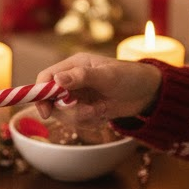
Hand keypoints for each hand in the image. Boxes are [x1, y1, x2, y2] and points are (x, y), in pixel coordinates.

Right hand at [35, 53, 162, 120]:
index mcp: (73, 66)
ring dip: (82, 117)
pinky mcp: (86, 109)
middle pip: (52, 101)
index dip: (40, 95)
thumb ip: (81, 76)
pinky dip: (90, 122)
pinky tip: (104, 113)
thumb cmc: (129, 77)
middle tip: (90, 111)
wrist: (148, 93)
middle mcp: (72, 81)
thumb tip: (57, 79)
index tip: (46, 112)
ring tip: (101, 111)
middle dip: (69, 111)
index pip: (45, 79)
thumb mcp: (107, 75)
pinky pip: (78, 122)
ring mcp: (78, 96)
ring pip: (64, 115)